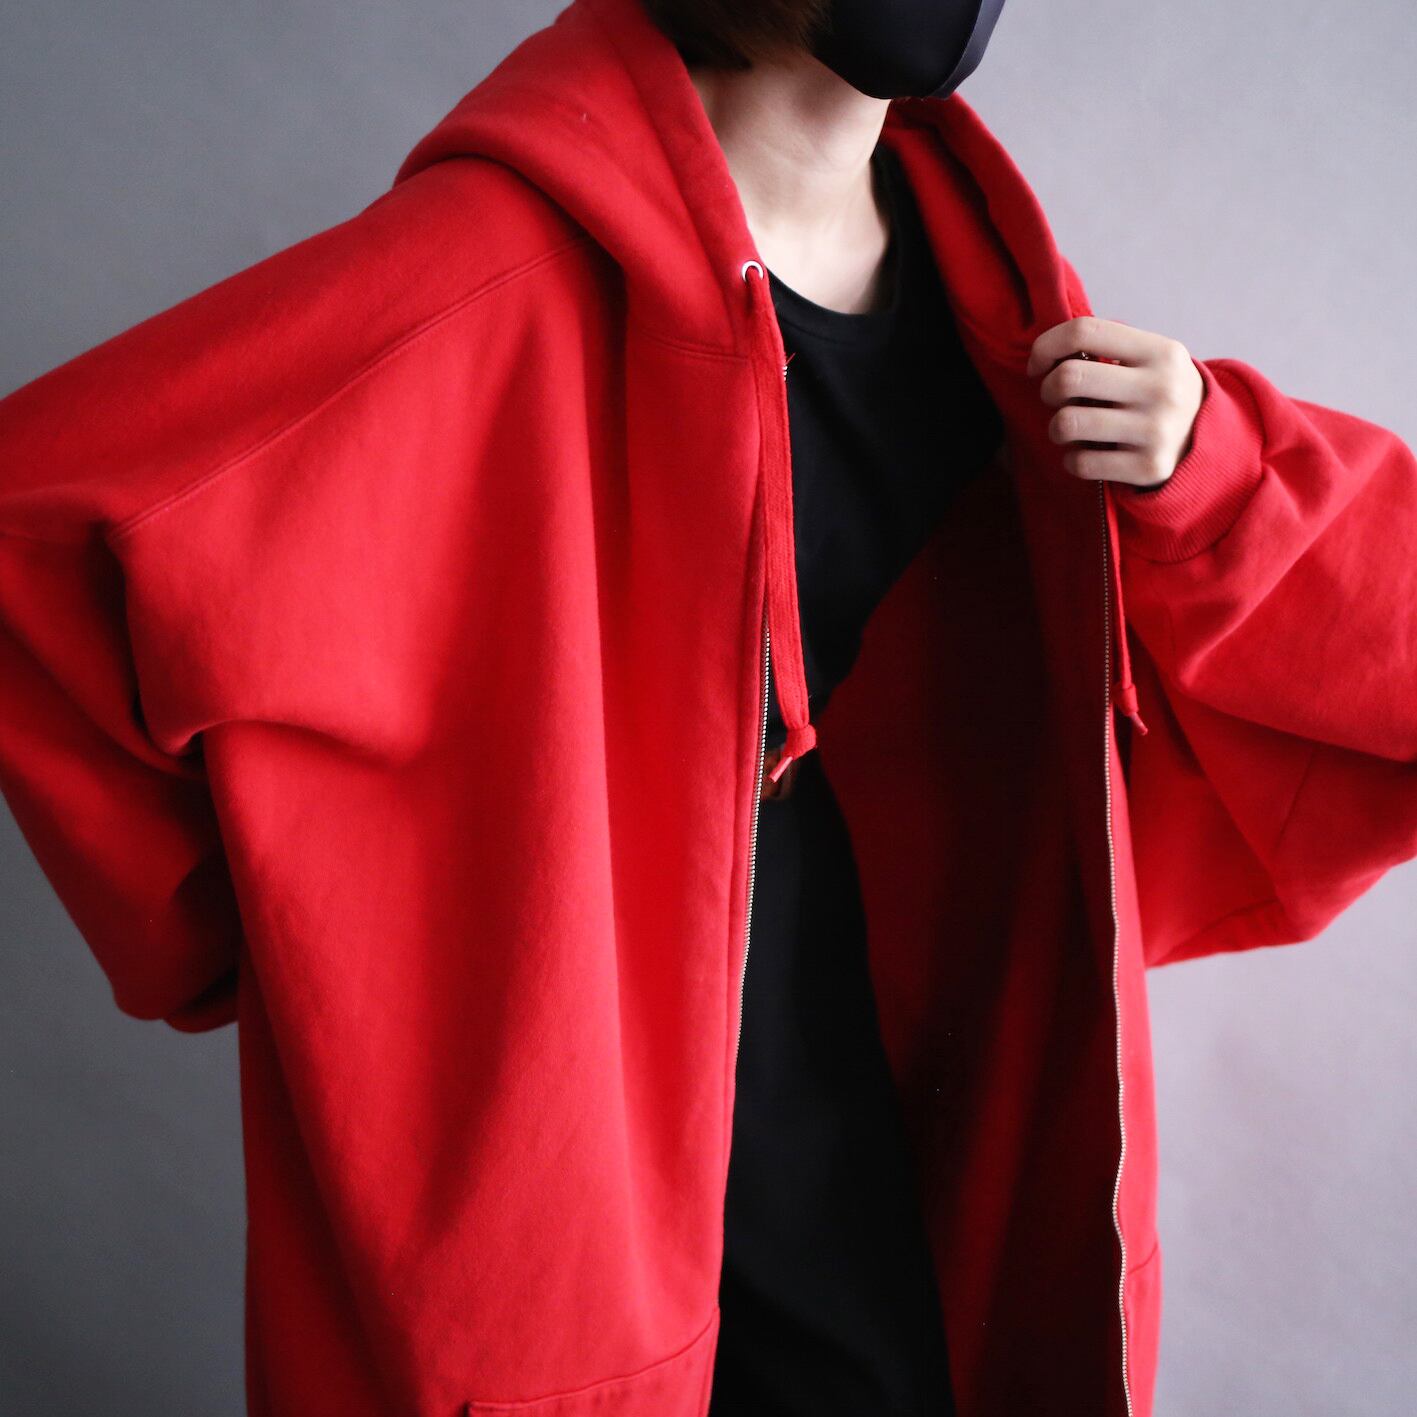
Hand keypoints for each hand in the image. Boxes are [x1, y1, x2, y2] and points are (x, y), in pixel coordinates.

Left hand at [1025, 316, 1203, 489]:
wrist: (1208, 439)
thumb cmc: (1158, 391)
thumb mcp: (1150, 358)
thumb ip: (1106, 347)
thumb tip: (1046, 353)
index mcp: (1160, 351)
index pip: (1084, 331)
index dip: (1046, 346)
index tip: (1038, 365)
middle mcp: (1161, 388)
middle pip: (1068, 379)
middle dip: (1047, 389)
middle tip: (1055, 398)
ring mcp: (1156, 430)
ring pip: (1067, 423)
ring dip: (1056, 428)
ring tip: (1070, 427)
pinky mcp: (1148, 467)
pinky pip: (1080, 463)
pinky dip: (1072, 459)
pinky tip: (1085, 453)